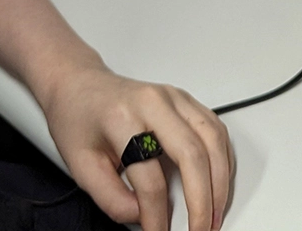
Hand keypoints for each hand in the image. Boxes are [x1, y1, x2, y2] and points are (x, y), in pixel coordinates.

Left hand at [39, 62, 233, 230]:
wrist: (79, 86)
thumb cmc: (79, 119)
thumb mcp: (81, 166)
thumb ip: (111, 198)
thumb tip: (142, 217)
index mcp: (122, 117)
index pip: (150, 177)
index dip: (157, 215)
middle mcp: (154, 102)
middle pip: (192, 154)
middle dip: (202, 201)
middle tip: (201, 230)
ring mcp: (174, 97)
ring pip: (213, 139)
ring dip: (220, 182)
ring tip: (215, 214)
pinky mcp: (185, 100)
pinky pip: (216, 129)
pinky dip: (223, 160)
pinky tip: (218, 183)